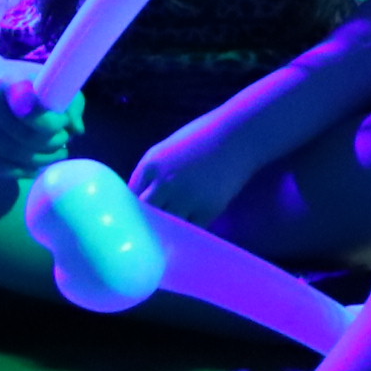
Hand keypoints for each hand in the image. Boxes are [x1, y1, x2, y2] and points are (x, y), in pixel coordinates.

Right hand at [0, 52, 81, 175]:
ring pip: (17, 155)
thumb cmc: (19, 82)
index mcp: (8, 81)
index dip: (52, 121)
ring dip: (44, 159)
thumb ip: (69, 100)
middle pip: (29, 138)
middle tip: (64, 138)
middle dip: (55, 142)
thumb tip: (76, 130)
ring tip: (57, 151)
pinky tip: (36, 165)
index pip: (28, 105)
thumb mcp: (46, 79)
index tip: (63, 121)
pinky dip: (23, 170)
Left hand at [126, 99, 270, 227]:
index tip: (132, 216)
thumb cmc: (201, 138)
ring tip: (167, 234)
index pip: (131, 197)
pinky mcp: (208, 209)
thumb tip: (137, 200)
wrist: (239, 137)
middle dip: (146, 221)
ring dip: (167, 229)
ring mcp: (187, 198)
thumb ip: (149, 174)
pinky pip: (191, 227)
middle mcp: (165, 183)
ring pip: (167, 225)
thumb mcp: (166, 150)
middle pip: (146, 214)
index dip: (131, 208)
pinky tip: (187, 228)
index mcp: (151, 165)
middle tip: (146, 231)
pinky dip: (188, 229)